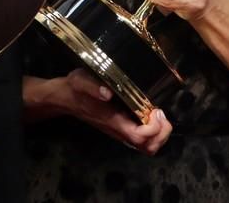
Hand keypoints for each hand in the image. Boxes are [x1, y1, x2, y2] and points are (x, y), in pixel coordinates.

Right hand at [46, 69, 172, 153]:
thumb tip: (107, 92)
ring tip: (156, 112)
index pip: (140, 137)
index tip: (155, 109)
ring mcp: (122, 132)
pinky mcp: (123, 128)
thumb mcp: (81, 81)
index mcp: (113, 121)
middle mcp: (120, 131)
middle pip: (149, 147)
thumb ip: (93, 86)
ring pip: (148, 145)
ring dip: (159, 132)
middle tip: (158, 112)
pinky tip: (150, 112)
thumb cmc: (76, 89)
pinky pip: (143, 138)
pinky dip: (154, 129)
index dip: (153, 128)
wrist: (66, 99)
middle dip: (161, 133)